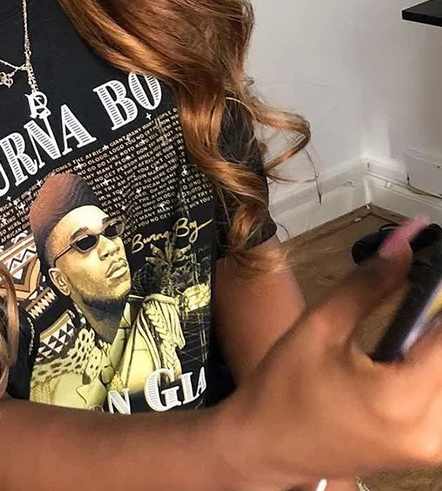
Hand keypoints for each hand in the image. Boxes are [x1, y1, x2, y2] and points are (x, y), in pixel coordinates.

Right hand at [216, 218, 441, 490]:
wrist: (266, 447)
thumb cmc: (284, 386)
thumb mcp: (319, 326)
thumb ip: (368, 284)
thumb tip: (405, 241)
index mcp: (403, 399)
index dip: (440, 294)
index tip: (430, 261)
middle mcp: (434, 431)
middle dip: (435, 316)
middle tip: (418, 288)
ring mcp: (438, 447)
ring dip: (433, 343)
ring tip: (407, 321)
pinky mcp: (435, 450)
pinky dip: (432, 364)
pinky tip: (413, 347)